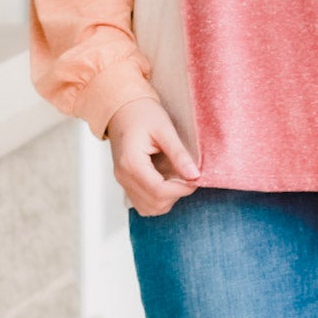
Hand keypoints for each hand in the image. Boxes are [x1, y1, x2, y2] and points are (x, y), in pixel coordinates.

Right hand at [106, 97, 200, 216]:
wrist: (122, 109)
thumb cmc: (142, 114)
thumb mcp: (164, 129)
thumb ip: (179, 154)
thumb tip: (194, 175)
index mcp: (131, 163)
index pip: (159, 190)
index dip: (182, 189)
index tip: (195, 178)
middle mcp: (123, 176)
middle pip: (154, 203)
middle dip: (176, 194)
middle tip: (187, 177)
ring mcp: (122, 181)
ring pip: (149, 208)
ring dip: (167, 200)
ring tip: (176, 180)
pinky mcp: (125, 182)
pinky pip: (143, 203)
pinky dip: (158, 200)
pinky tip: (166, 183)